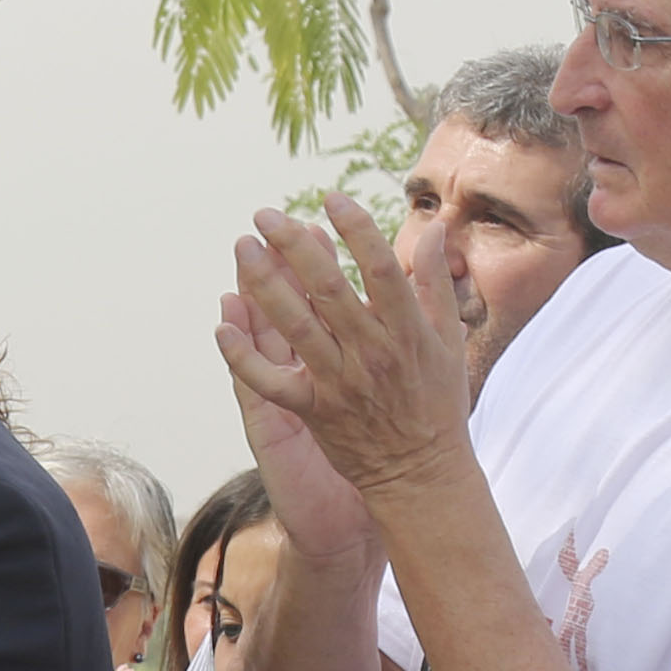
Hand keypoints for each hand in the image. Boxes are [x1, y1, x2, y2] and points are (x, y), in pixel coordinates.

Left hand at [220, 198, 476, 522]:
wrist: (421, 472)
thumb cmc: (438, 400)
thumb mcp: (448, 340)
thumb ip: (436, 282)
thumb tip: (436, 229)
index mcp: (407, 331)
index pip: (381, 268)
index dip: (356, 229)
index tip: (332, 197)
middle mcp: (373, 353)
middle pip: (328, 289)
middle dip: (294, 246)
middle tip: (266, 214)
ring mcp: (340, 383)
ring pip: (295, 326)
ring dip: (265, 285)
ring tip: (243, 247)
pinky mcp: (314, 411)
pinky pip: (271, 382)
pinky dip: (243, 356)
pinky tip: (222, 324)